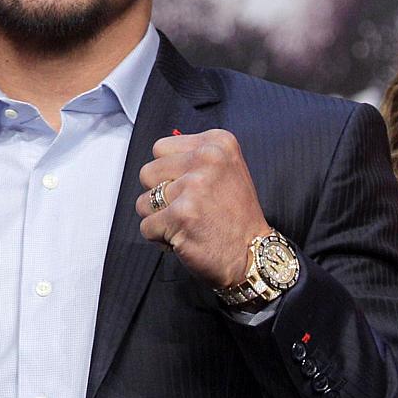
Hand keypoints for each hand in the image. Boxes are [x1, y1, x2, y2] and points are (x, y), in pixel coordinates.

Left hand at [134, 129, 269, 287]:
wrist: (254, 255)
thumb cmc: (235, 216)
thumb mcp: (225, 170)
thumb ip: (191, 157)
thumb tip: (159, 156)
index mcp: (217, 142)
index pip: (160, 149)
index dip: (169, 173)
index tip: (194, 188)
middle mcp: (207, 158)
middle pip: (147, 172)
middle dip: (160, 195)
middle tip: (190, 209)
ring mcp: (194, 186)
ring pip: (144, 200)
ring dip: (159, 218)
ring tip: (188, 223)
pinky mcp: (181, 214)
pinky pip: (146, 226)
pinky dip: (159, 238)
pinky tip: (185, 237)